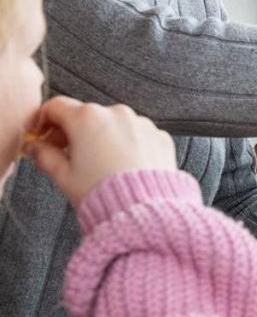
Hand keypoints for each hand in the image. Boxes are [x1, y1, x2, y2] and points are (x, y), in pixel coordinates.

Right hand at [24, 97, 175, 208]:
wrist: (142, 210)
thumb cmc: (103, 193)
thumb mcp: (63, 176)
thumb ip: (44, 156)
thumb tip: (36, 148)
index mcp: (87, 118)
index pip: (56, 106)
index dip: (43, 120)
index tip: (41, 134)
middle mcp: (117, 114)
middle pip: (86, 115)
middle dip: (72, 132)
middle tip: (64, 153)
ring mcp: (141, 124)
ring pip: (113, 124)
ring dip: (101, 137)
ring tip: (97, 164)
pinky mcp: (159, 136)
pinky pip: (137, 135)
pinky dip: (127, 145)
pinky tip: (121, 165)